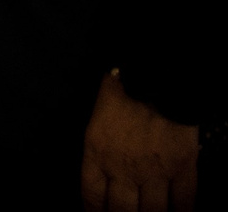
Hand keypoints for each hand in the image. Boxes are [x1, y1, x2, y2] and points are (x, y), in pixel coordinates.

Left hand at [82, 69, 198, 210]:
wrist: (156, 78)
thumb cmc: (123, 92)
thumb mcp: (98, 121)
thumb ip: (100, 150)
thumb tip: (104, 176)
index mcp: (97, 153)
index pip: (92, 195)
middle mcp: (123, 167)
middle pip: (122, 210)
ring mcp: (155, 171)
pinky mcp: (183, 168)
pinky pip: (184, 202)